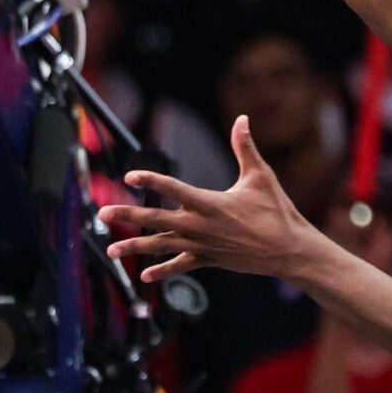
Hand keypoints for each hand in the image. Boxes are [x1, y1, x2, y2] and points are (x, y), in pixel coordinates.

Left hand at [99, 116, 320, 283]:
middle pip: (157, 219)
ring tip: (110, 249)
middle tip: (102, 212)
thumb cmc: (277, 211)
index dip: (152, 180)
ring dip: (135, 246)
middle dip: (128, 215)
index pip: (174, 188)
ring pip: (162, 246)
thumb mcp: (261, 176)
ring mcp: (202, 246)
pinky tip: (144, 274)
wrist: (288, 251)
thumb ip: (246, 147)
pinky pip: (181, 266)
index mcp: (210, 203)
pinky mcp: (209, 260)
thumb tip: (242, 118)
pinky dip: (162, 270)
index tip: (131, 175)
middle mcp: (201, 226)